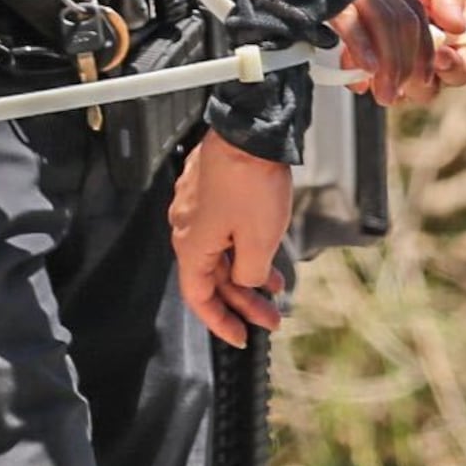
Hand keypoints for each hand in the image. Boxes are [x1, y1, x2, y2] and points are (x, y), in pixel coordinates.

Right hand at [169, 130, 294, 347]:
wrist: (251, 129)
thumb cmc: (251, 181)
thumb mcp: (259, 242)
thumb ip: (250, 274)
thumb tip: (248, 280)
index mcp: (191, 245)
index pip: (199, 297)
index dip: (220, 321)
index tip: (240, 336)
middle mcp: (188, 227)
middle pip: (214, 276)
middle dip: (244, 300)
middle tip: (271, 317)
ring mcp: (198, 206)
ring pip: (222, 251)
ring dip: (249, 272)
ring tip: (278, 285)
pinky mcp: (212, 187)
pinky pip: (226, 228)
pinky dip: (246, 245)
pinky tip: (269, 248)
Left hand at [339, 0, 465, 106]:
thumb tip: (459, 26)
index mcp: (455, 29)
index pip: (462, 67)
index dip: (454, 69)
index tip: (440, 54)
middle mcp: (427, 45)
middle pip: (428, 86)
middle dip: (415, 83)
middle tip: (400, 69)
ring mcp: (395, 46)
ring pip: (395, 85)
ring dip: (385, 83)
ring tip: (372, 72)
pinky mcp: (366, 42)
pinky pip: (364, 71)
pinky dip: (358, 74)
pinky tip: (352, 65)